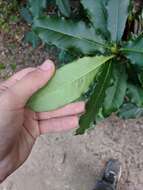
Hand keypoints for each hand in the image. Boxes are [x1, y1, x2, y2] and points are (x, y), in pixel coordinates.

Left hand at [0, 60, 84, 181]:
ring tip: (82, 107)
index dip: (49, 75)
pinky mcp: (34, 130)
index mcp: (12, 90)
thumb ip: (31, 82)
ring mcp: (28, 116)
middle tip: (78, 91)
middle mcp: (21, 101)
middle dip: (62, 94)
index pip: (33, 77)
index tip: (64, 74)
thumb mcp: (11, 99)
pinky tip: (74, 121)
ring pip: (51, 110)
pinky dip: (62, 123)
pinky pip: (50, 124)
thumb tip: (49, 64)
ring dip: (67, 109)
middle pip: (46, 94)